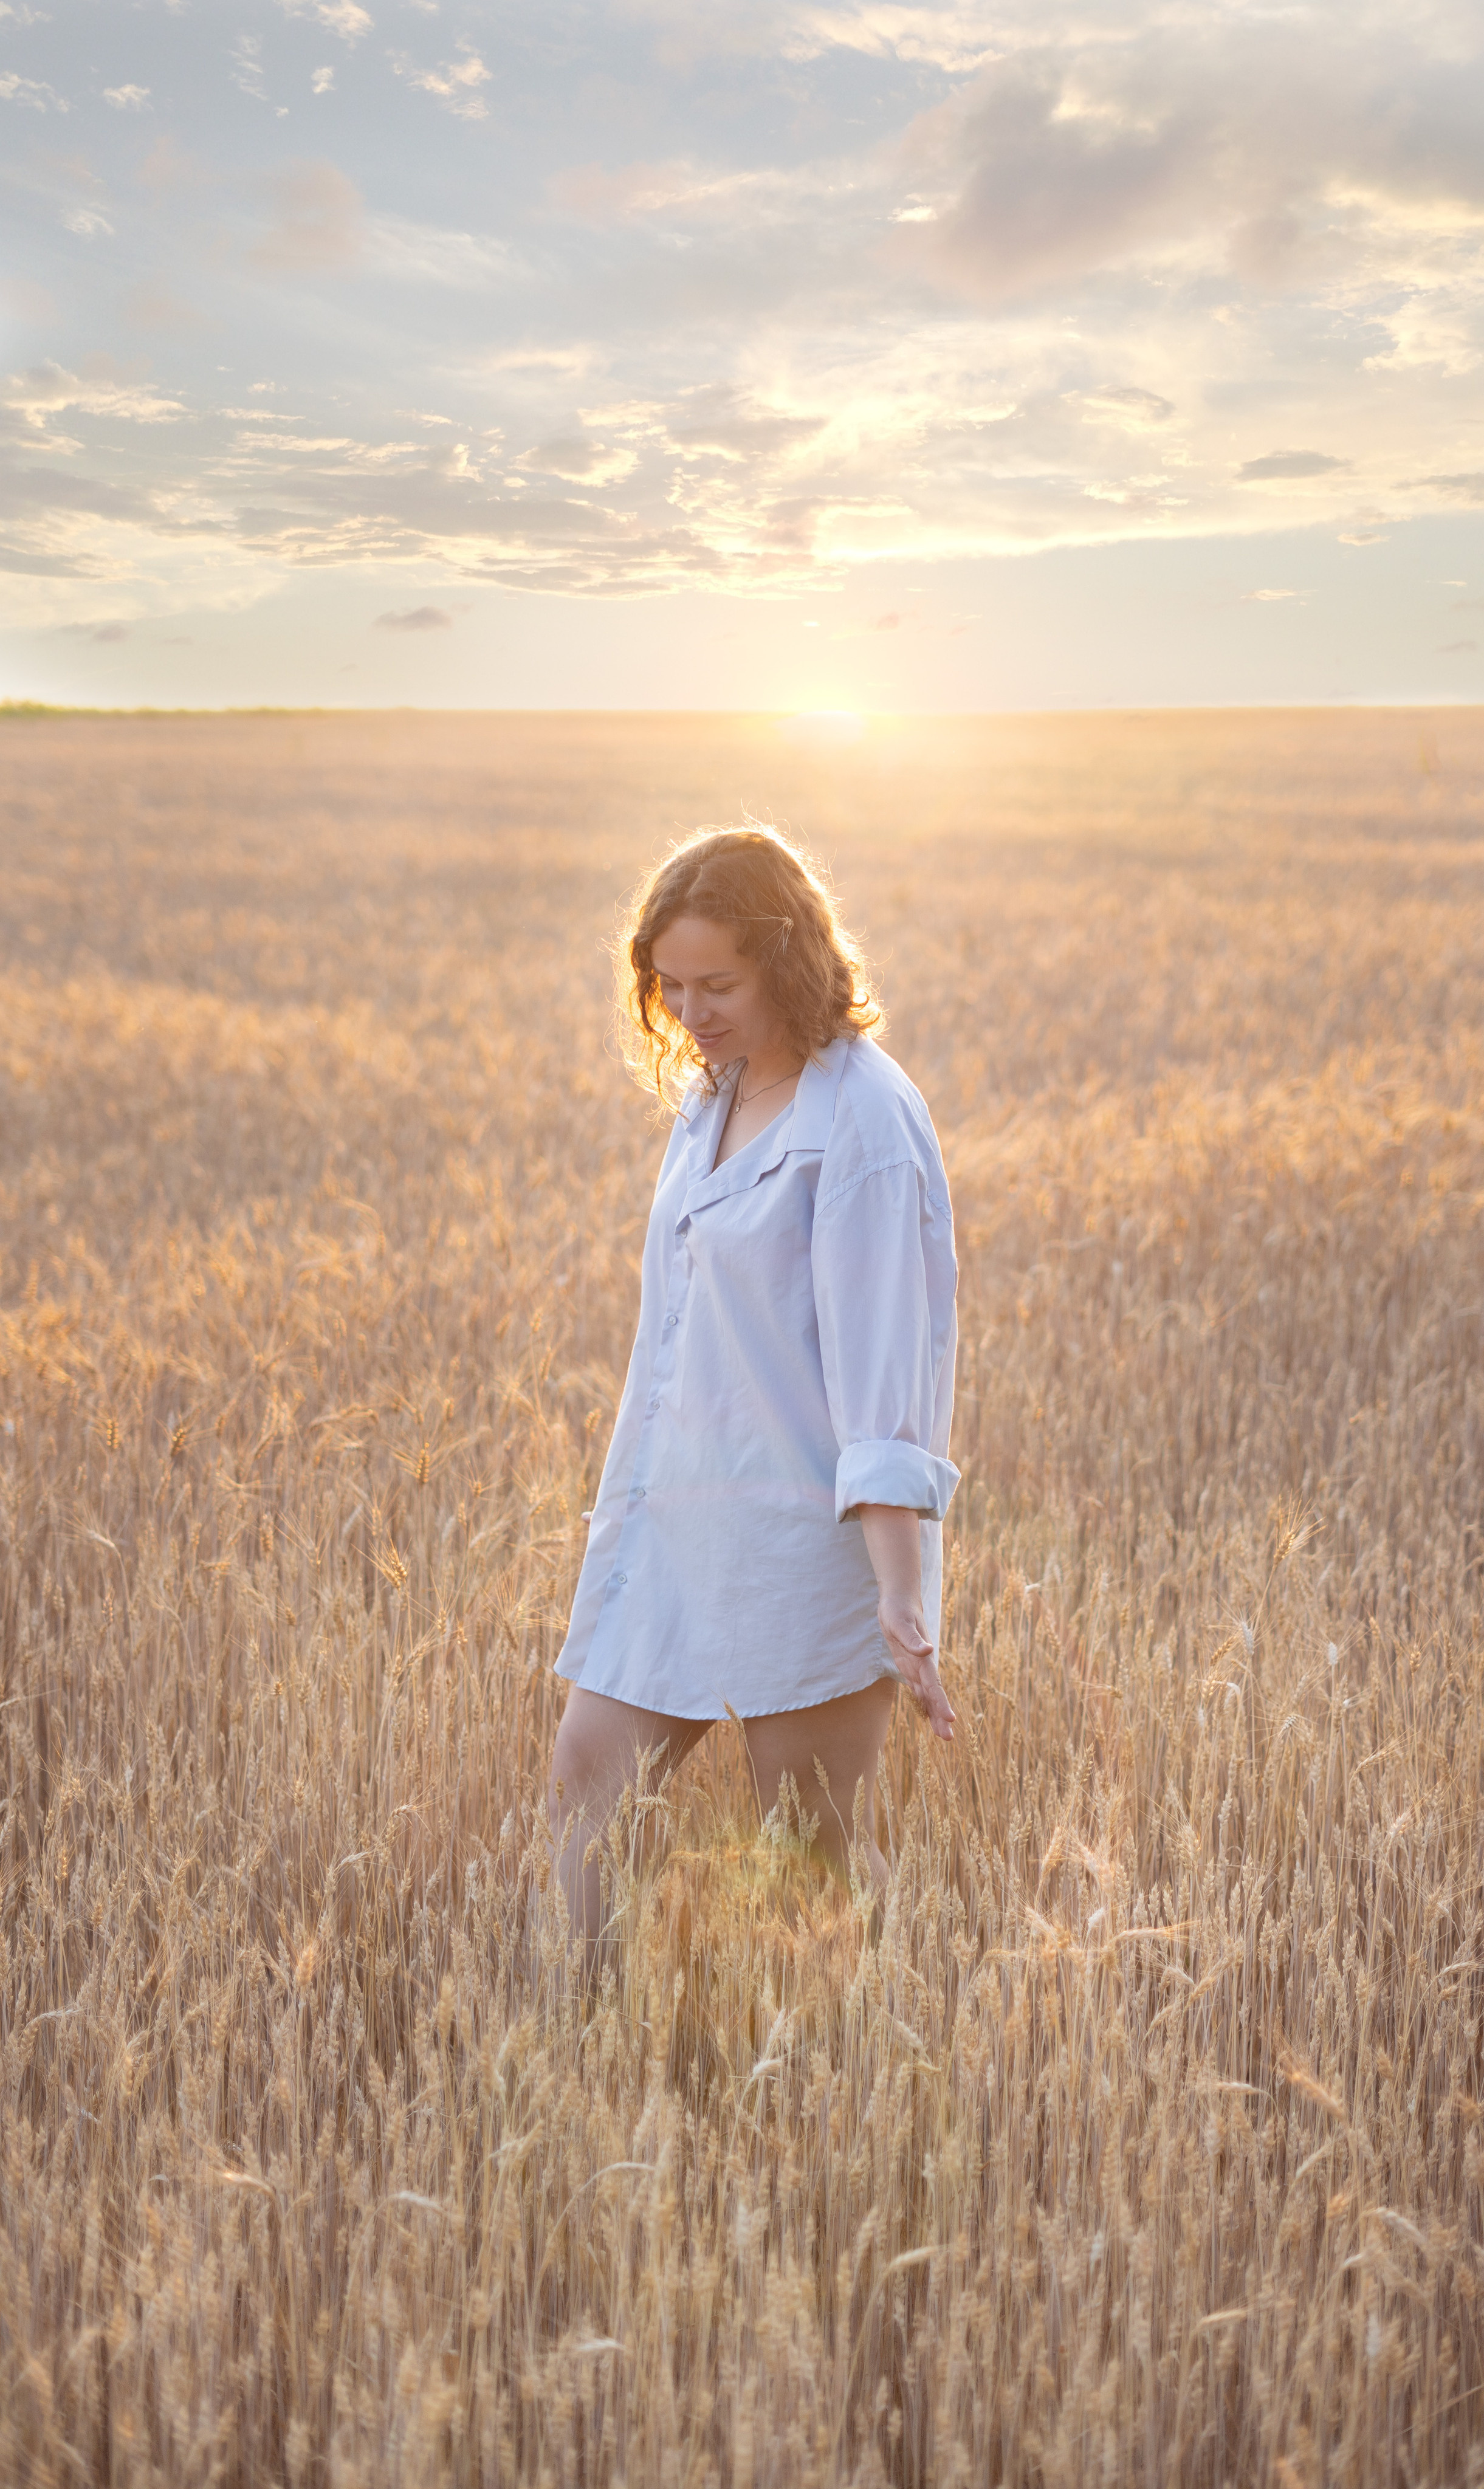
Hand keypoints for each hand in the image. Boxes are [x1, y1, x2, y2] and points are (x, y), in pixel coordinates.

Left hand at [878, 1590, 954, 1741]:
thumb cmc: (898, 1610)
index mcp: (924, 1658)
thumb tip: (928, 1651)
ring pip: (928, 1695)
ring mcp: (917, 1667)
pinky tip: (928, 1716)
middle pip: (934, 1695)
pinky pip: (918, 1689)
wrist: (900, 1601)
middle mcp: (923, 1665)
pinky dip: (924, 1703)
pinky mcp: (909, 1666)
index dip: (941, 1702)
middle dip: (940, 1716)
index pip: (934, 1685)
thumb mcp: (900, 1623)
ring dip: (934, 1714)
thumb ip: (913, 1639)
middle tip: (948, 1739)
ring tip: (943, 1735)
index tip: (950, 1719)